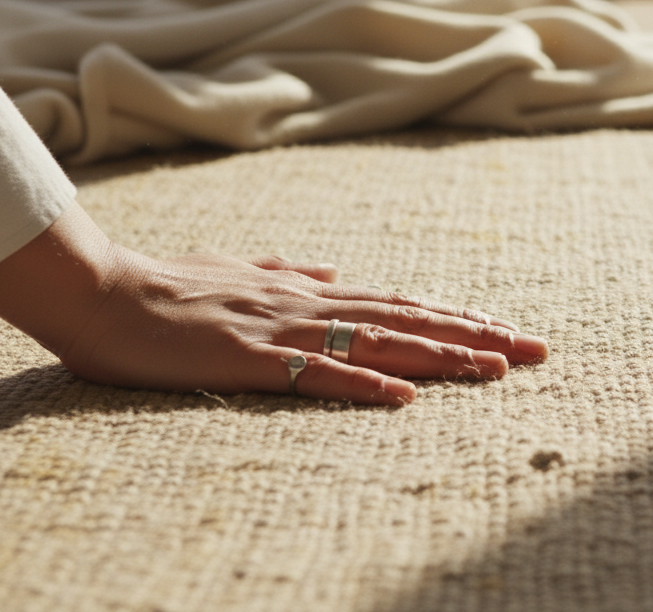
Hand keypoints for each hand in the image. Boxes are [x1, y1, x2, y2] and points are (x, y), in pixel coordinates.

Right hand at [0, 205, 546, 405]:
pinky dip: (365, 384)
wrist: (102, 289)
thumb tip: (329, 271)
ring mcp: (284, 330)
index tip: (505, 329)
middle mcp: (310, 303)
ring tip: (497, 369)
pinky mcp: (251, 359)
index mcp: (309, 289)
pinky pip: (317, 375)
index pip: (400, 303)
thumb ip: (287, 272)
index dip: (456, 316)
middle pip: (409, 319)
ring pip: (380, 342)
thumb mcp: (240, 270)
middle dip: (476, 334)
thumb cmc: (167, 286)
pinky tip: (406, 397)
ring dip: (441, 355)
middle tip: (536, 348)